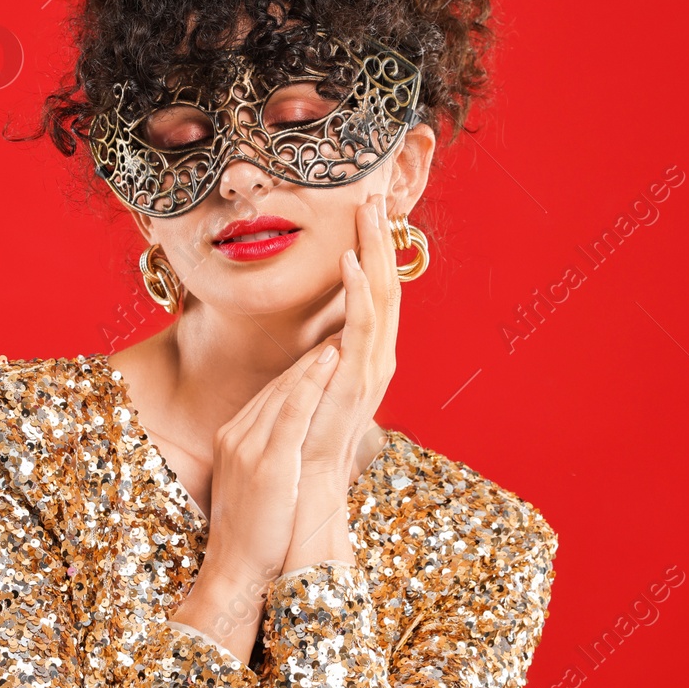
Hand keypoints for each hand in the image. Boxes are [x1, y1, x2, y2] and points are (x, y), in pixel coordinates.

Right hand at [195, 336, 344, 593]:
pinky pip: (291, 411)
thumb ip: (276, 457)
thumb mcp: (261, 486)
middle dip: (314, 354)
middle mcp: (237, 434)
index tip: (332, 345)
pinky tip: (331, 358)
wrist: (236, 572)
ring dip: (318, 357)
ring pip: (287, 389)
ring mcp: (248, 446)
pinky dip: (311, 381)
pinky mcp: (266, 461)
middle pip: (281, 384)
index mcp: (235, 438)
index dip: (305, 368)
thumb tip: (300, 442)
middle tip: (346, 324)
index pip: (274, 394)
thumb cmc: (255, 536)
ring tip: (346, 328)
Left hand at [298, 191, 401, 492]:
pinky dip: (359, 293)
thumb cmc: (302, 444)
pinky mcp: (356, 382)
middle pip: (386, 286)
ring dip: (375, 253)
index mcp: (366, 357)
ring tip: (368, 213)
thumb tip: (319, 337)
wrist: (304, 492)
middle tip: (374, 195)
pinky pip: (363, 328)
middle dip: (381, 240)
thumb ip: (319, 359)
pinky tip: (352, 263)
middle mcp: (376, 359)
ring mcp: (371, 370)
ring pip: (381, 298)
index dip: (375, 251)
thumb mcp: (310, 388)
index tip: (368, 212)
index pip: (375, 292)